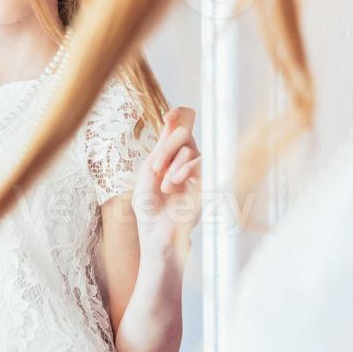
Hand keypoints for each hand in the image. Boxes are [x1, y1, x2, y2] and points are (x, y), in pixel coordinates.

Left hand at [132, 106, 202, 257]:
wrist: (157, 237)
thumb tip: (169, 122)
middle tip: (155, 166)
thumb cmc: (150, 209)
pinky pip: (200, 165)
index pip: (180, 129)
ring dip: (174, 164)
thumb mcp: (148, 174)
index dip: (180, 116)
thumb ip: (160, 149)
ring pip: (191, 150)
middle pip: (185, 136)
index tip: (169, 114)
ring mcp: (196, 173)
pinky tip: (174, 183)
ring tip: (164, 185)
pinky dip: (186, 170)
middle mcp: (185, 162)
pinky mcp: (204, 185)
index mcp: (170, 157)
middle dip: (168, 146)